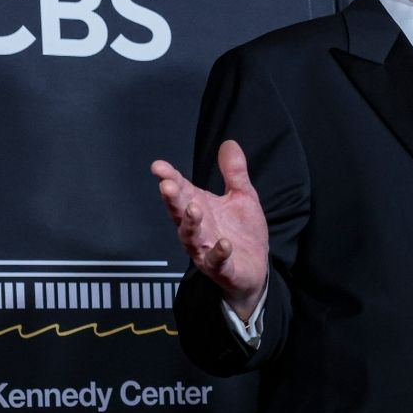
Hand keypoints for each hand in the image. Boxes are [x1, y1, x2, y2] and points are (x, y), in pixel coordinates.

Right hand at [152, 140, 268, 319]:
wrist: (254, 270)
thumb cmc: (241, 232)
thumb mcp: (242, 197)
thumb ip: (234, 173)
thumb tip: (229, 143)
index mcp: (201, 208)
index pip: (182, 191)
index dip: (170, 178)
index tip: (158, 166)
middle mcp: (198, 229)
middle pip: (180, 213)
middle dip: (173, 200)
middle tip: (167, 185)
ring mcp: (207, 250)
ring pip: (192, 238)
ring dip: (191, 224)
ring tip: (194, 208)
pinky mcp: (222, 268)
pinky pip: (217, 262)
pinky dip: (219, 253)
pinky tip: (224, 243)